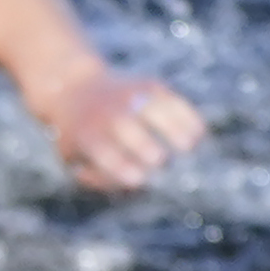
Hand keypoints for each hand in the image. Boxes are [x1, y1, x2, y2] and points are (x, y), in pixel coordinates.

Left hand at [47, 68, 205, 191]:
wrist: (72, 88)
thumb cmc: (80, 136)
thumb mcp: (73, 158)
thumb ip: (99, 178)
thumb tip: (136, 184)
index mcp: (89, 136)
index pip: (111, 158)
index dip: (128, 172)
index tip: (139, 179)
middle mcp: (110, 115)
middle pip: (140, 139)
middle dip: (153, 155)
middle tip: (160, 161)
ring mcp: (132, 98)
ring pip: (163, 116)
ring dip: (179, 135)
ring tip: (187, 148)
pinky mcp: (151, 86)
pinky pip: (178, 103)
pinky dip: (190, 120)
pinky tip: (197, 136)